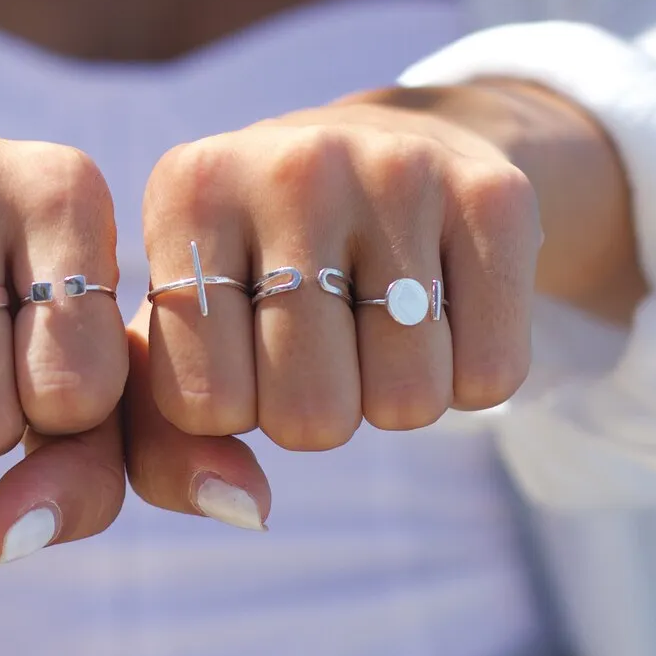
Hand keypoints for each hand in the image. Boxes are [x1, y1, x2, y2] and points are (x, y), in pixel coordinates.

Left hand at [123, 83, 617, 526]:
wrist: (383, 148)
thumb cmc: (253, 273)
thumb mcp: (178, 339)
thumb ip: (160, 446)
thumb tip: (243, 507)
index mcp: (190, 192)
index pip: (203, 404)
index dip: (228, 407)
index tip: (237, 345)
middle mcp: (291, 165)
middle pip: (309, 417)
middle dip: (311, 413)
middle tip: (313, 340)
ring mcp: (399, 171)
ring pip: (406, 403)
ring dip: (389, 395)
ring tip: (371, 316)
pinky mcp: (495, 195)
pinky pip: (489, 376)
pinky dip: (465, 376)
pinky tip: (438, 307)